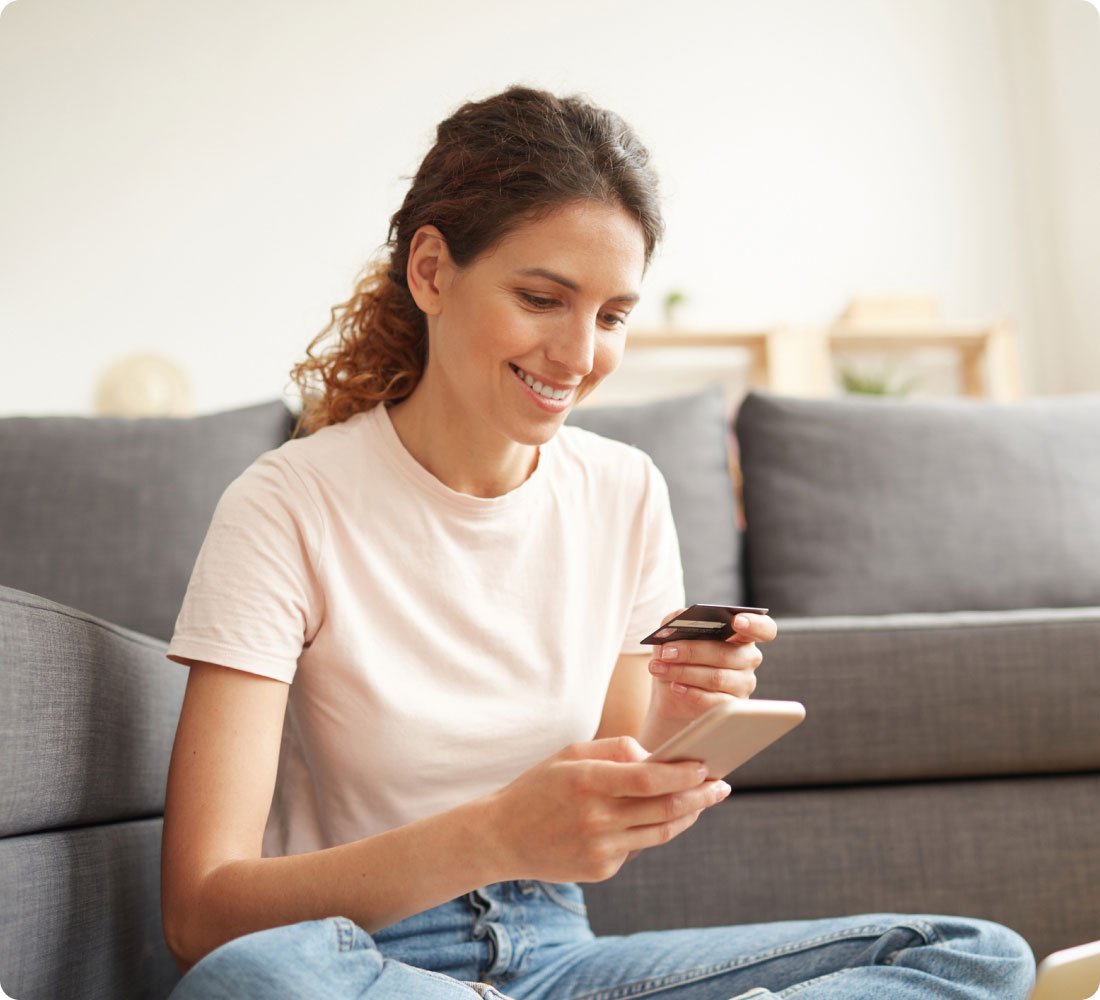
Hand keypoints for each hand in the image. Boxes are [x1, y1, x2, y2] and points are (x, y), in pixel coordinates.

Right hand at [481, 736, 730, 883]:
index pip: (648, 779)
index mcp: (586, 781)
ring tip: (702, 800)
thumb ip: (615, 749)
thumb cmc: (540, 787)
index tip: (705, 765)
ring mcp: (599, 849)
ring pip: (660, 833)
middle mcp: (595, 818)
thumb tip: (657, 757)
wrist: (501, 837)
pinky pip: (637, 848)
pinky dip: (651, 830)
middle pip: (664, 809)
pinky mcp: (600, 870)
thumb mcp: (570, 754)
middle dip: (699, 796)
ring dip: (687, 815)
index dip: (682, 773)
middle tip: (721, 785)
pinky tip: (655, 818)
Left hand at [646, 609, 778, 728]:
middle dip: (691, 652)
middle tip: (666, 652)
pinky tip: (675, 687)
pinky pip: (715, 701)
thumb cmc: (679, 654)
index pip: (763, 629)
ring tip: (660, 668)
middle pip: (726, 654)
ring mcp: (744, 684)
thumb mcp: (674, 632)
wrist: (671, 689)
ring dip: (683, 672)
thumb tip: (680, 618)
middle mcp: (748, 658)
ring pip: (717, 678)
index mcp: (742, 635)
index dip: (754, 624)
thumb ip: (679, 619)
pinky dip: (691, 693)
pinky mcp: (733, 706)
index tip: (736, 621)